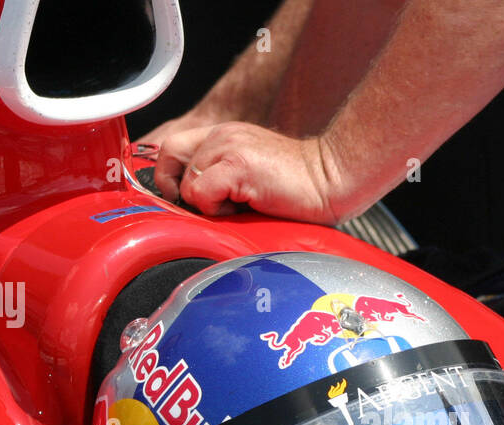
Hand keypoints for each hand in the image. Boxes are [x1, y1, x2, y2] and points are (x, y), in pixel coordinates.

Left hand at [151, 122, 342, 223]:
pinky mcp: (237, 165)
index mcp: (224, 135)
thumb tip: (191, 204)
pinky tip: (247, 207)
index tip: (190, 199)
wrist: (334, 179)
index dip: (171, 176)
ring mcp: (228, 147)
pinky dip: (218, 210)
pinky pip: (202, 194)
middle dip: (182, 191)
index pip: (173, 146)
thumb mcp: (251, 173)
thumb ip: (221, 177)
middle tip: (213, 206)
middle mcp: (222, 135)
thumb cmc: (301, 187)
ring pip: (186, 183)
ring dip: (207, 204)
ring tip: (240, 206)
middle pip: (169, 158)